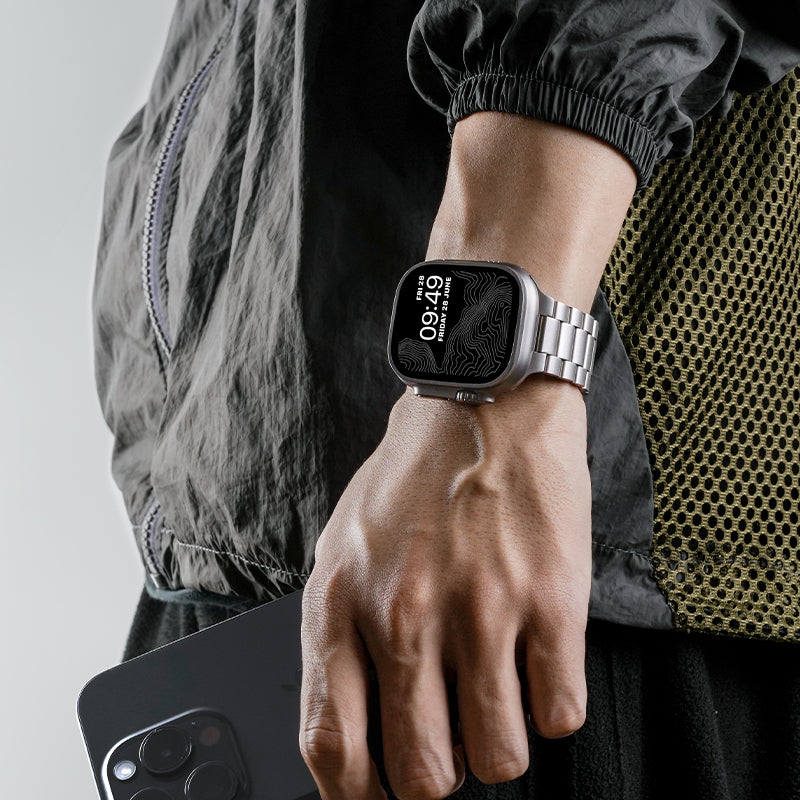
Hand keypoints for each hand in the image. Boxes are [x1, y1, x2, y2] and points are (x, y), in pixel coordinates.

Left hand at [299, 376, 591, 799]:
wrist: (484, 403)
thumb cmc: (412, 476)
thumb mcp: (344, 544)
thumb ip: (339, 633)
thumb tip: (355, 722)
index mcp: (341, 602)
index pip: (331, 746)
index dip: (354, 796)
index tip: (377, 796)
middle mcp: (405, 615)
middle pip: (421, 774)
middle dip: (438, 774)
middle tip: (449, 737)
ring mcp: (481, 611)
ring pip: (499, 759)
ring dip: (499, 744)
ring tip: (496, 694)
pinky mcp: (550, 601)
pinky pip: (558, 716)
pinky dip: (549, 708)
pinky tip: (537, 666)